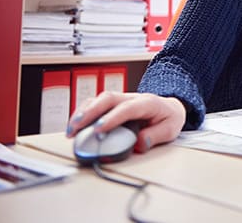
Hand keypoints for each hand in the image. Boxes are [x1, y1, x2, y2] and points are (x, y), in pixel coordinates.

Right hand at [66, 91, 185, 153]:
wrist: (170, 108)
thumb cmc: (168, 118)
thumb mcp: (170, 129)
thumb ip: (156, 136)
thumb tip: (140, 143)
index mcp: (147, 103)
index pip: (127, 108)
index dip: (112, 118)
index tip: (99, 129)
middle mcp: (131, 97)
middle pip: (107, 98)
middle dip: (90, 112)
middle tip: (77, 128)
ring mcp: (120, 99)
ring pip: (98, 99)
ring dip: (82, 113)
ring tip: (71, 130)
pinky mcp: (112, 104)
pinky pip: (94, 104)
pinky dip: (82, 113)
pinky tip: (74, 126)